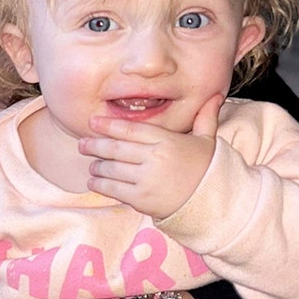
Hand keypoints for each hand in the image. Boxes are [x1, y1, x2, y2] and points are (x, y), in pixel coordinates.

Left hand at [79, 94, 221, 218]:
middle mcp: (154, 158)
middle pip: (115, 148)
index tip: (92, 122)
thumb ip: (205, 118)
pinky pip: (113, 189)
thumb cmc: (209, 170)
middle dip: (95, 145)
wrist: (216, 203)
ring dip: (96, 165)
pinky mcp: (142, 199)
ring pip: (111, 168)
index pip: (130, 129)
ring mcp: (146, 179)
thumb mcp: (208, 141)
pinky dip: (100, 184)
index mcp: (167, 140)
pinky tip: (94, 180)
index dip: (108, 125)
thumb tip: (216, 94)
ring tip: (91, 163)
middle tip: (82, 143)